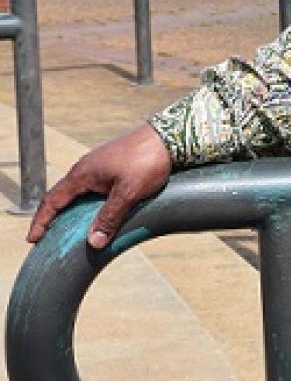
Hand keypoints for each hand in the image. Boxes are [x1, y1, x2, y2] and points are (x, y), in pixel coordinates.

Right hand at [27, 124, 172, 249]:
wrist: (168, 138)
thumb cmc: (147, 161)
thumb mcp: (128, 193)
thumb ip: (110, 217)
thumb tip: (94, 242)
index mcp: (82, 175)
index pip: (53, 201)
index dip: (41, 221)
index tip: (32, 238)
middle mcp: (85, 170)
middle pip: (62, 197)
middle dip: (52, 218)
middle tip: (46, 238)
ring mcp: (98, 168)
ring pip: (77, 194)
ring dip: (70, 211)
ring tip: (69, 231)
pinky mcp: (111, 168)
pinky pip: (91, 190)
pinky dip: (86, 204)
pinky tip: (95, 214)